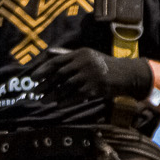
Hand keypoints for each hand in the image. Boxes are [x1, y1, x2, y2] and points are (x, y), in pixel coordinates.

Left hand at [32, 48, 154, 102]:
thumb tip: (48, 54)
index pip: (57, 61)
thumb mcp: (87, 56)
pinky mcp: (95, 88)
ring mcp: (90, 76)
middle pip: (59, 75)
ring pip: (66, 87)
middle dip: (45, 84)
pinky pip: (76, 96)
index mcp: (80, 53)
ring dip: (53, 95)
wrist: (126, 75)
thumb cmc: (103, 65)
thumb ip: (68, 55)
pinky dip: (66, 101)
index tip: (33, 78)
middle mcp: (84, 63)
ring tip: (43, 100)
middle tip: (35, 92)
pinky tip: (58, 105)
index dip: (43, 70)